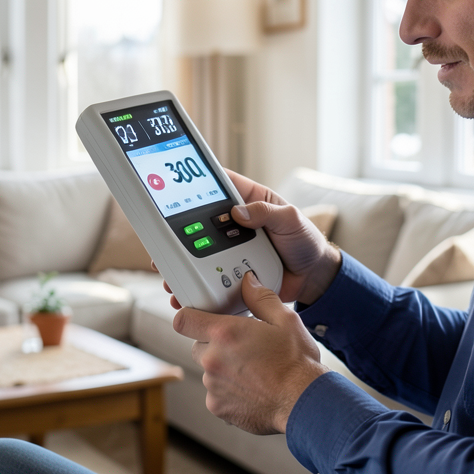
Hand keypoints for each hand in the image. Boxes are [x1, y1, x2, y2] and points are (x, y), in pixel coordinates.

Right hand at [157, 170, 341, 307]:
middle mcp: (234, 224)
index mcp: (248, 201)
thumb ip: (266, 212)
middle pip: (199, 222)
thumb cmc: (305, 241)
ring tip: (167, 273)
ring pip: (199, 251)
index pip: (217, 185)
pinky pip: (211, 275)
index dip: (195, 182)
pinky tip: (185, 292)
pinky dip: (197, 284)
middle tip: (160, 243)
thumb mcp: (291, 219)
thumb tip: (239, 212)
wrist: (313, 276)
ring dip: (181, 261)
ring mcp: (231, 248)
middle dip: (177, 231)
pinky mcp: (233, 271)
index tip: (174, 185)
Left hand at [172, 270, 328, 433]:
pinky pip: (216, 393)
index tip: (199, 319)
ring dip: (222, 369)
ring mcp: (213, 386)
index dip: (188, 317)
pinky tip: (252, 388)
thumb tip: (248, 282)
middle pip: (197, 346)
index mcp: (225, 333)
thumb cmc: (296, 362)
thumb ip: (261, 298)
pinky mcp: (218, 407)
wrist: (304, 403)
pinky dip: (229, 391)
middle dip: (213, 345)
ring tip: (252, 370)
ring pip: (208, 371)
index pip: (183, 320)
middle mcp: (212, 360)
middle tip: (239, 346)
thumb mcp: (286, 320)